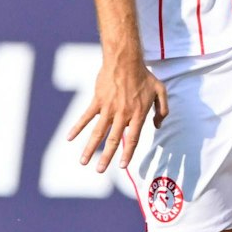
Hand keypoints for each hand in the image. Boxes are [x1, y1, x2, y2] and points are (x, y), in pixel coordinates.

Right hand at [69, 55, 168, 172]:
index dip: (127, 153)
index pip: (133, 139)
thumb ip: (163, 110)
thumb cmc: (144, 76)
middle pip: (113, 140)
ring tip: (83, 162)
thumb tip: (157, 126)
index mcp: (138, 114)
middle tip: (100, 171)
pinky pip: (85, 117)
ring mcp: (108, 108)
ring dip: (90, 148)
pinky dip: (77, 127)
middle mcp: (122, 114)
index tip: (122, 166)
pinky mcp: (97, 101)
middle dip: (106, 157)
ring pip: (98, 132)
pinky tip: (69, 138)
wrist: (125, 61)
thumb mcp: (161, 91)